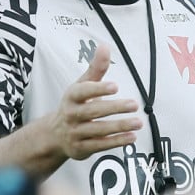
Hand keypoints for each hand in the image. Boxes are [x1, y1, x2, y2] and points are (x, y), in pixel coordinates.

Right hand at [53, 43, 142, 160]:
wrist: (55, 134)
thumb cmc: (75, 104)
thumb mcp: (82, 85)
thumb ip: (96, 68)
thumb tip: (105, 46)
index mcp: (71, 97)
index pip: (83, 92)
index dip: (98, 89)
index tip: (115, 86)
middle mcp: (71, 115)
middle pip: (93, 111)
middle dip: (114, 108)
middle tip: (134, 104)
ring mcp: (75, 133)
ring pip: (98, 130)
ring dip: (119, 126)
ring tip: (138, 122)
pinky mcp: (81, 148)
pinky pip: (100, 145)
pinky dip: (116, 142)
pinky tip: (132, 137)